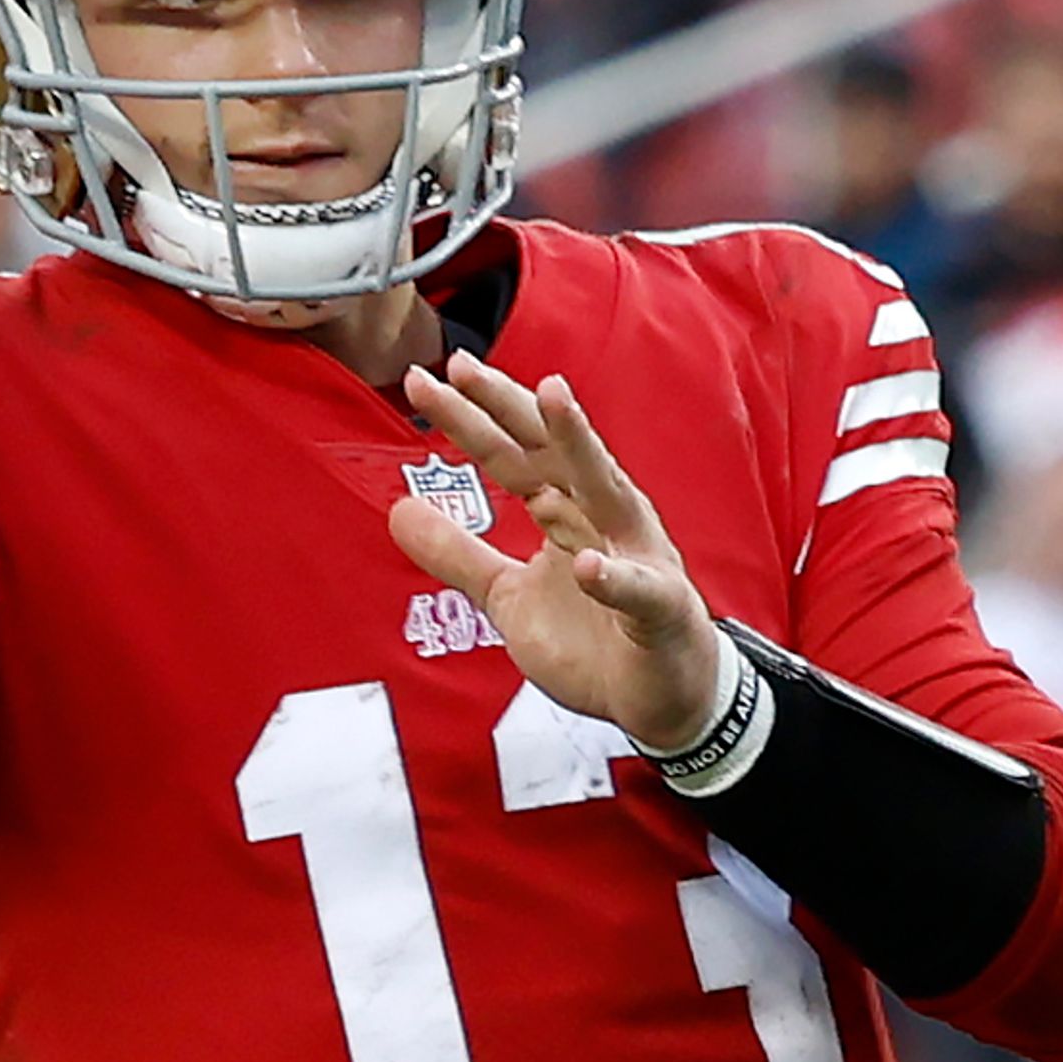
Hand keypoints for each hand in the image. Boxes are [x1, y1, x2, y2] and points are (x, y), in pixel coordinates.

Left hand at [388, 355, 723, 756]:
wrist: (663, 695)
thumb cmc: (595, 637)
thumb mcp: (508, 596)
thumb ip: (459, 554)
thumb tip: (399, 510)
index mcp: (565, 506)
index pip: (511, 452)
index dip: (470, 418)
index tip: (425, 382)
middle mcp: (601, 513)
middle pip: (549, 449)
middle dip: (507, 404)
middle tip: (461, 366)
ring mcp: (635, 554)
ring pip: (604, 488)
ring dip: (578, 443)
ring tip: (550, 397)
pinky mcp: (659, 607)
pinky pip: (637, 589)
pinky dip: (614, 578)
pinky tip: (589, 567)